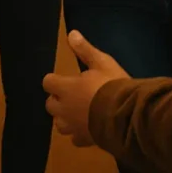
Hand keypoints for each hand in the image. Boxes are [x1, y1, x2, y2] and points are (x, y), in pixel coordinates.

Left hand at [44, 30, 129, 147]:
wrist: (123, 114)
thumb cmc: (112, 85)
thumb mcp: (101, 62)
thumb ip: (84, 50)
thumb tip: (71, 33)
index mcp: (66, 88)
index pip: (48, 82)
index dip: (54, 80)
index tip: (63, 78)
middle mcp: (63, 108)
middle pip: (49, 104)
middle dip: (57, 98)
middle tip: (72, 94)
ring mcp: (71, 126)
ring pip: (58, 123)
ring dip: (64, 116)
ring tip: (77, 111)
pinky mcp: (82, 139)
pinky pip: (73, 137)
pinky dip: (77, 132)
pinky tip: (87, 127)